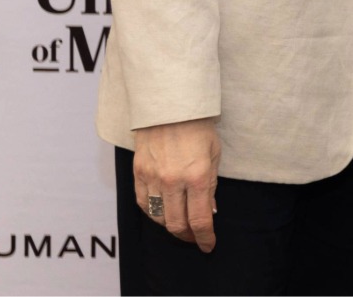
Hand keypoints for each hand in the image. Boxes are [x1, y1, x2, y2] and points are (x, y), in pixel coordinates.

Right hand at [131, 118, 219, 251]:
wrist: (170, 106)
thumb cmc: (198, 127)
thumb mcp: (214, 154)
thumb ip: (211, 185)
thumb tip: (209, 211)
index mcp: (196, 176)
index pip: (199, 219)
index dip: (204, 237)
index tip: (208, 245)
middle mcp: (173, 181)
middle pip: (175, 224)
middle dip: (187, 236)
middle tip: (195, 238)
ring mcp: (152, 178)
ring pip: (157, 218)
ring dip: (169, 227)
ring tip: (180, 227)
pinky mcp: (138, 173)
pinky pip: (143, 203)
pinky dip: (152, 214)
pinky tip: (161, 214)